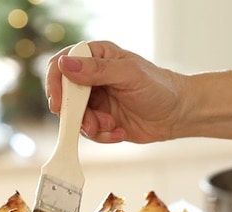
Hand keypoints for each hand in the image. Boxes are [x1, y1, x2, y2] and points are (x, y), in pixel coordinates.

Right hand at [45, 41, 185, 143]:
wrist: (177, 114)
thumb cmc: (159, 87)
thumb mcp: (129, 74)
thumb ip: (97, 70)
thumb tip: (66, 65)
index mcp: (96, 57)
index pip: (61, 64)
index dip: (55, 83)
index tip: (58, 103)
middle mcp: (91, 77)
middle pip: (63, 95)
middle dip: (75, 113)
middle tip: (91, 123)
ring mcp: (94, 100)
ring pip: (74, 117)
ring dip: (92, 126)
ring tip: (113, 126)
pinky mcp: (100, 119)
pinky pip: (88, 131)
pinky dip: (102, 135)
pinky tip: (120, 132)